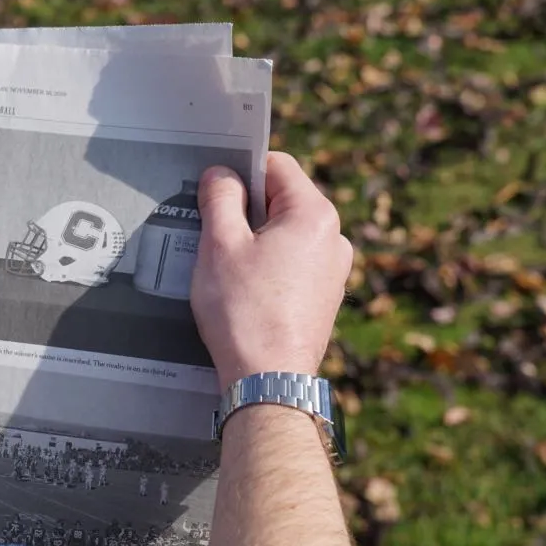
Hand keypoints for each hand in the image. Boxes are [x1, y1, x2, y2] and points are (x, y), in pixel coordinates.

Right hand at [190, 153, 353, 389]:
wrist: (269, 379)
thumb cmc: (243, 311)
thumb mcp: (219, 244)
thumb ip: (219, 198)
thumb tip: (221, 175)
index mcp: (314, 215)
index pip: (277, 167)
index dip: (240, 172)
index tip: (213, 193)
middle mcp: (334, 238)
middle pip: (282, 200)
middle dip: (245, 210)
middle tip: (212, 234)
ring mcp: (333, 270)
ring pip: (285, 234)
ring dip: (254, 241)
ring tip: (225, 269)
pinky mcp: (324, 297)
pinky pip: (292, 264)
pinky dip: (267, 267)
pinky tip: (243, 291)